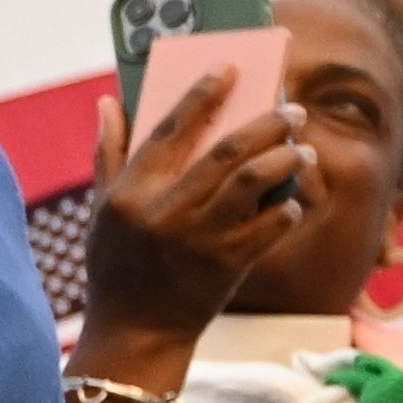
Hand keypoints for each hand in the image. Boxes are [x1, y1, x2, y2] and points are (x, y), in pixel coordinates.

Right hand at [73, 76, 317, 356]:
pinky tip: (291, 201)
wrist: (134, 334)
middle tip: (293, 110)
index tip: (230, 68)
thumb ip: (108, 153)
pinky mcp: (226, 265)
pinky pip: (271, 225)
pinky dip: (287, 208)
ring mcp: (198, 239)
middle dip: (268, 123)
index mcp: (130, 193)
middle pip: (227, 151)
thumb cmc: (117, 267)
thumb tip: (109, 101)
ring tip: (301, 150)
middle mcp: (164, 212)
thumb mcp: (101, 211)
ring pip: (254, 181)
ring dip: (286, 158)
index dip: (202, 94)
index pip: (171, 128)